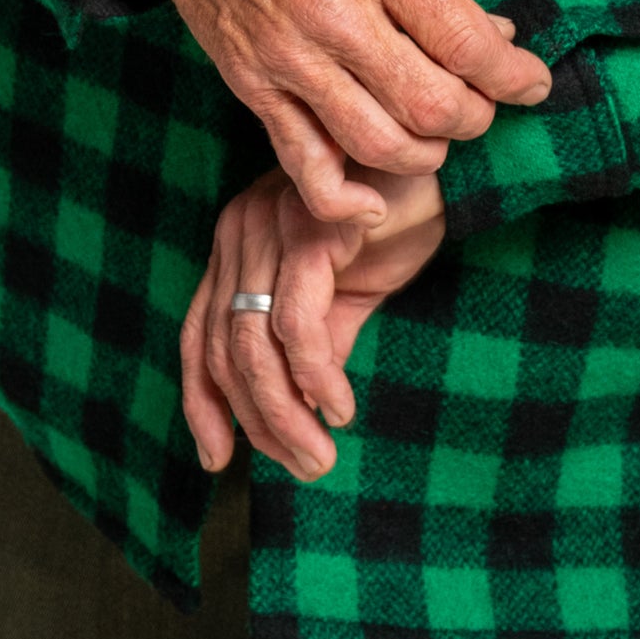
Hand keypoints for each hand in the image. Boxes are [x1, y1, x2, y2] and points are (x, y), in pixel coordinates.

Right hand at [102, 0, 548, 224]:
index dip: (515, 76)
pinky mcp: (251, 84)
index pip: (467, 44)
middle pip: (432, 106)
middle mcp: (335, 13)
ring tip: (436, 133)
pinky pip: (306, 163)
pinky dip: (346, 198)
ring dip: (426, 153)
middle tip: (483, 106)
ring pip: (380, 145)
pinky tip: (375, 199)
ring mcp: (288, 56)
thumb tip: (490, 34)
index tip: (533, 82)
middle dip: (476, 117)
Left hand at [180, 166, 445, 480]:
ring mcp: (269, 226)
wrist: (442, 171)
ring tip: (321, 454)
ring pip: (253, 342)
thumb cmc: (392, 223)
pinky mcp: (309, 231)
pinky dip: (315, 375)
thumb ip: (310, 348)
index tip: (218, 461)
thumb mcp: (342, 297)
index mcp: (235, 246)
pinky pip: (297, 322)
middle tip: (306, 467)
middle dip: (259, 422)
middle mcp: (239, 232)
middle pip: (223, 349)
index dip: (202, 404)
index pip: (198, 336)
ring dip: (285, 412)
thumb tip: (294, 416)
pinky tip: (339, 406)